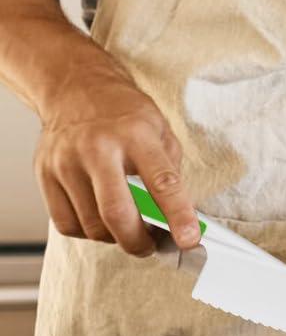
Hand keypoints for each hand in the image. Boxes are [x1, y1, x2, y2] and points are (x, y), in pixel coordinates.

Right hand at [34, 65, 199, 255]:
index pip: (162, 182)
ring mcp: (67, 162)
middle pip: (117, 212)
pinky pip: (67, 223)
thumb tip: (180, 217)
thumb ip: (170, 172)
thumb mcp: (161, 132)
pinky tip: (100, 221)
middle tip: (152, 246)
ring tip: (128, 230)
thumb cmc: (124, 114)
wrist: (78, 89)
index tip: (189, 239)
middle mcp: (98, 149)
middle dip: (138, 241)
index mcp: (136, 135)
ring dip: (114, 238)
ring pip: (91, 224)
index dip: (178, 216)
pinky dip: (88, 232)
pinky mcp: (45, 175)